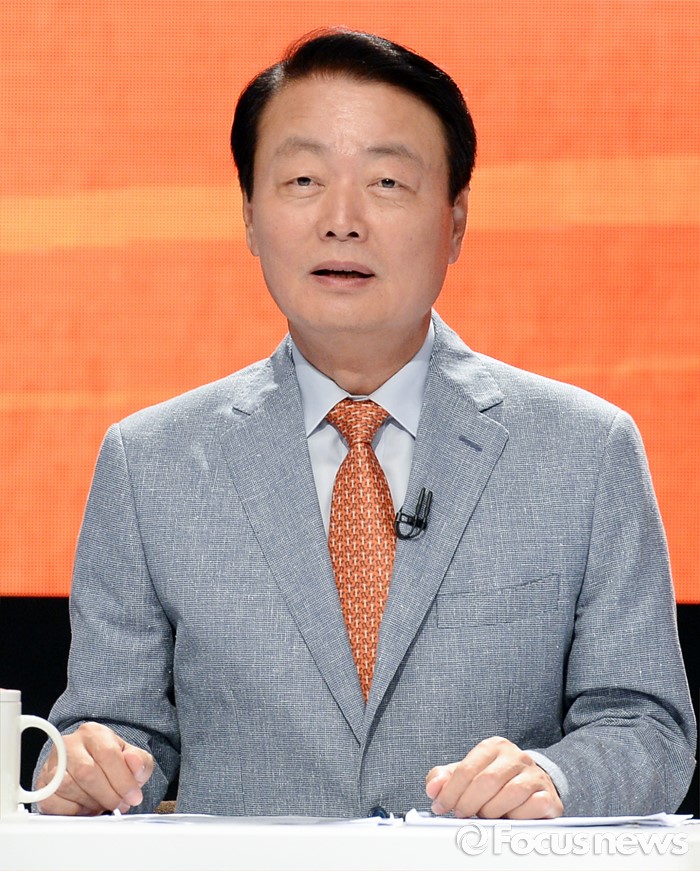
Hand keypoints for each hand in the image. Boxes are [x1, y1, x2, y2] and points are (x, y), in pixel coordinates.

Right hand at [36, 721, 153, 814]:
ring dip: (90, 803)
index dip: (123, 780)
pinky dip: (72, 811)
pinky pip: (52, 802)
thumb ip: (140, 761)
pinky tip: (85, 807)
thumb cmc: (110, 762)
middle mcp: (69, 744)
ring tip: (103, 804)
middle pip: (87, 772)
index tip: (133, 797)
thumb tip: (135, 763)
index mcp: (94, 733)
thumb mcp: (132, 758)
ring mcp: (52, 764)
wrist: (88, 765)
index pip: (108, 754)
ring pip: (68, 787)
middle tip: (119, 805)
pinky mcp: (42, 784)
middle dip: (108, 795)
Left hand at [425, 735, 562, 818]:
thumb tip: (433, 788)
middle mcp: (516, 756)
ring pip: (510, 793)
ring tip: (485, 816)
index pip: (467, 769)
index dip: (450, 792)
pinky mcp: (549, 795)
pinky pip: (532, 806)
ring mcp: (535, 775)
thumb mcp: (467, 775)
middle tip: (461, 815)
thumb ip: (444, 778)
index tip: (440, 807)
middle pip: (487, 781)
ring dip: (492, 811)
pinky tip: (509, 817)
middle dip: (469, 803)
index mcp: (494, 746)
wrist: (531, 786)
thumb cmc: (495, 781)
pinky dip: (517, 816)